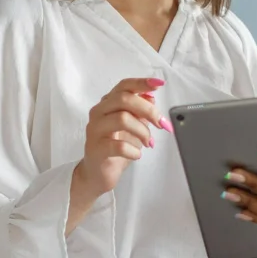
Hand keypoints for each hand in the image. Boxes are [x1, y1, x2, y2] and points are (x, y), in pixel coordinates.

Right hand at [71, 77, 171, 199]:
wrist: (98, 174)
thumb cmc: (116, 148)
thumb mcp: (133, 127)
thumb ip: (139, 112)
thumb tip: (151, 97)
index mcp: (108, 104)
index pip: (124, 86)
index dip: (141, 83)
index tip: (159, 84)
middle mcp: (98, 112)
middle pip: (124, 99)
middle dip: (148, 110)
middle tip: (161, 124)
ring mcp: (95, 130)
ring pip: (122, 119)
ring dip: (142, 131)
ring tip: (149, 143)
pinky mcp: (95, 149)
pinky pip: (118, 145)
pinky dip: (133, 150)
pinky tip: (137, 155)